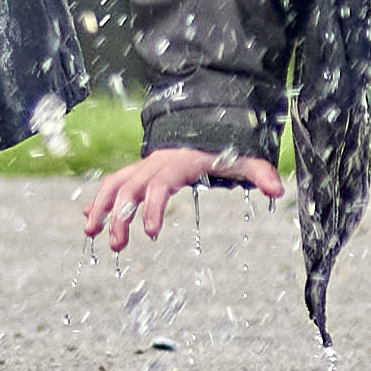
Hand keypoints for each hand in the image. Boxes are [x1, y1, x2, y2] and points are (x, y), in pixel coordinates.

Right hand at [79, 143, 286, 250]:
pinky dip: (100, 200)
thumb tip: (279, 189)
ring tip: (90, 232)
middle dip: (118, 216)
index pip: (159, 186)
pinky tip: (91, 219)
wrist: (201, 124)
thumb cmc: (222, 147)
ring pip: (114, 183)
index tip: (150, 235)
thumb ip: (259, 172)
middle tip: (116, 247)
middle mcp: (154, 164)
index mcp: (176, 164)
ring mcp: (143, 167)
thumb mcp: (241, 158)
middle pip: (128, 188)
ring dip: (100, 206)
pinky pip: (114, 183)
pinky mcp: (139, 173)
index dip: (153, 209)